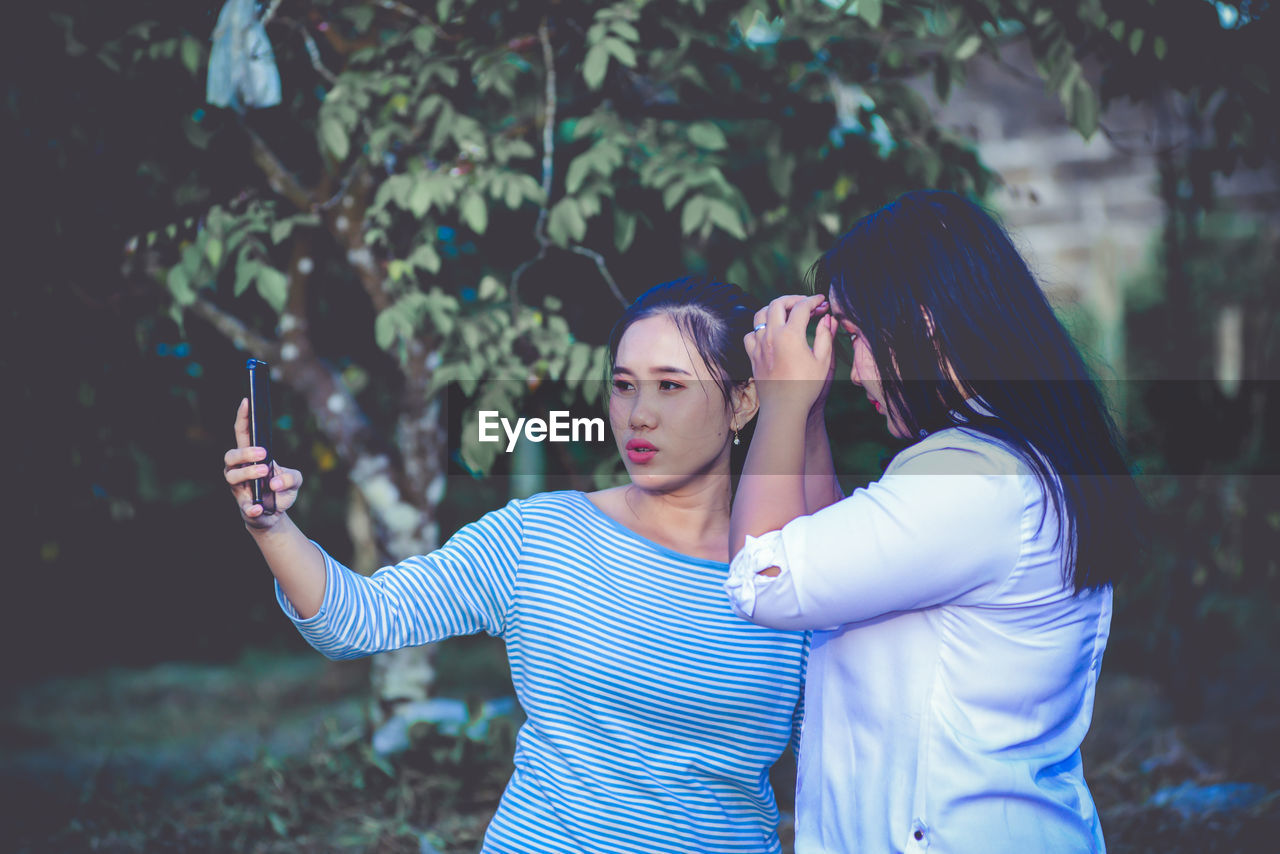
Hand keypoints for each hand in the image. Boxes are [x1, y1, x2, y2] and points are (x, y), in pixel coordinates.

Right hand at [223, 398, 301, 529]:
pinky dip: (251, 507)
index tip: (247, 401)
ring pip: (232, 476)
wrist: (274, 515)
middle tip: (263, 453)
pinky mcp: (244, 507)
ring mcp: (238, 488)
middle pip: (231, 455)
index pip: (243, 433)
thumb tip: (276, 481)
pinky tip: (259, 508)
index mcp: (250, 457)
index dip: (243, 417)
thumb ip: (292, 477)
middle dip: (245, 452)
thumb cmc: (280, 490)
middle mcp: (238, 470)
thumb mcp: (295, 480)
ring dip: (248, 472)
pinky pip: (245, 506)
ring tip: (264, 472)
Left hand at [744, 294, 836, 414]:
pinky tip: (770, 333)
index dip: (814, 300)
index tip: (822, 301)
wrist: (784, 408)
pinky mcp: (752, 355)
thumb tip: (827, 318)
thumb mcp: (823, 361)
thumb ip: (826, 336)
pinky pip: (751, 334)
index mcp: (790, 335)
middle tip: (806, 304)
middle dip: (793, 299)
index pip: (802, 307)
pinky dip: (760, 328)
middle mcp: (771, 336)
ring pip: (760, 314)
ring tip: (787, 313)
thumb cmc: (807, 387)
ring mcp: (759, 345)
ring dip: (774, 309)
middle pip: (778, 303)